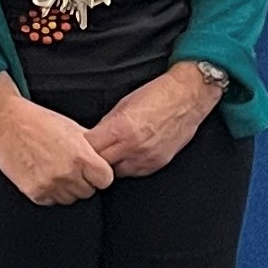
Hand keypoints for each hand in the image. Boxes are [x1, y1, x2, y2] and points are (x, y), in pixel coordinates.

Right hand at [0, 75, 113, 205]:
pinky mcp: (35, 193)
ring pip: (70, 199)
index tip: (93, 170)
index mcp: (81, 156)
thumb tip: (104, 158)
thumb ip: (91, 147)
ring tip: (55, 169)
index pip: (105, 180)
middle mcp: (67, 173)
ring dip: (66, 188)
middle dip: (83, 181)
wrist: (6, 124)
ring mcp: (50, 185)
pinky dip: (50, 192)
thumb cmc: (39, 122)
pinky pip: (51, 201)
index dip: (100, 174)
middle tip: (70, 167)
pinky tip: (44, 174)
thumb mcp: (73, 128)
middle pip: (88, 191)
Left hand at [86, 64, 220, 178]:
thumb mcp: (124, 104)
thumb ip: (107, 124)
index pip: (90, 148)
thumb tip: (94, 138)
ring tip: (112, 153)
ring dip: (111, 165)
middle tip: (91, 155)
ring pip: (116, 172)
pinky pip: (134, 172)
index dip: (82, 148)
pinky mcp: (156, 163)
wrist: (188, 97)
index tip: (78, 147)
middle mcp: (133, 146)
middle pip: (100, 164)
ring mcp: (146, 157)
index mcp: (121, 128)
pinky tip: (128, 155)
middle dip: (93, 160)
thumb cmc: (157, 95)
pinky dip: (127, 166)